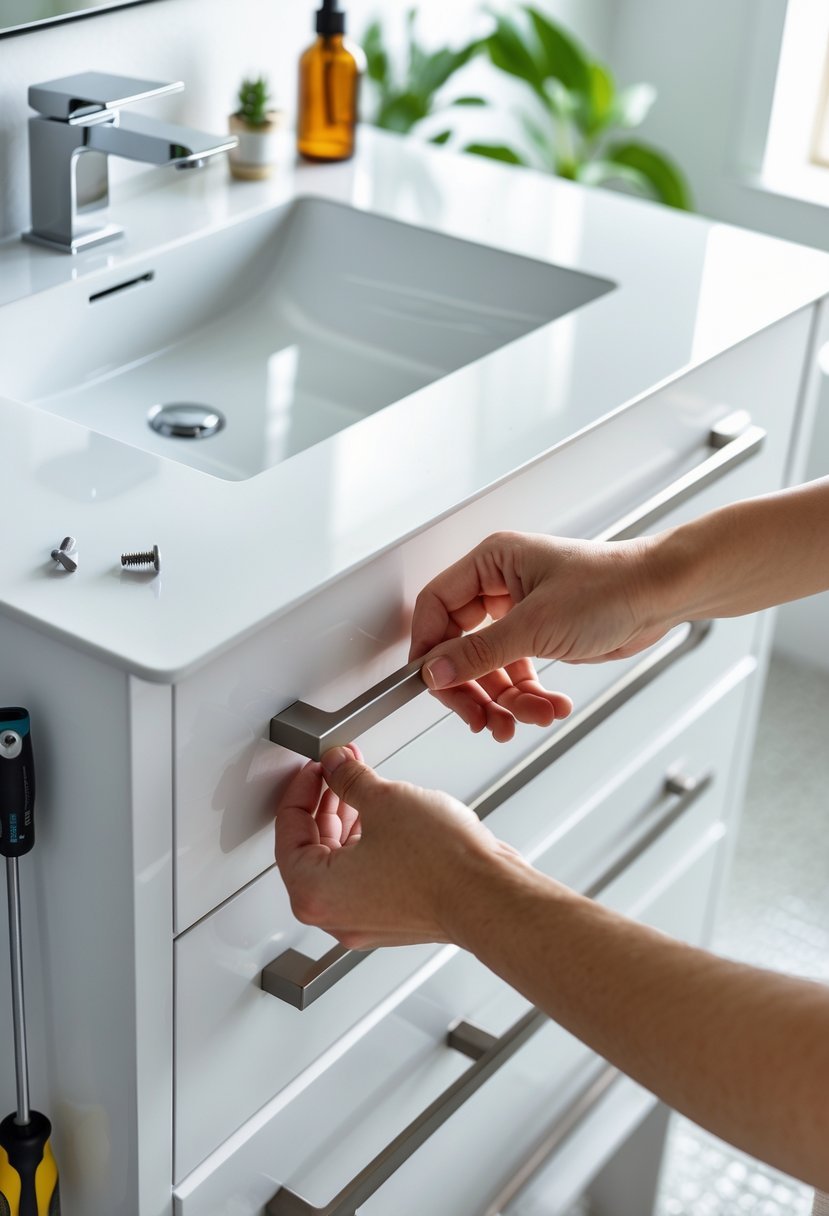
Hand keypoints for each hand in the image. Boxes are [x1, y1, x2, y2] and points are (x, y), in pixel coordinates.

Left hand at [275, 745, 520, 949]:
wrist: (490, 895)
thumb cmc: (441, 865)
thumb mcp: (384, 799)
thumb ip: (348, 778)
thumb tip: (337, 766)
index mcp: (314, 893)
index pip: (288, 833)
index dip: (301, 791)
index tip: (315, 769)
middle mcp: (335, 916)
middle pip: (313, 849)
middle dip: (327, 803)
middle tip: (339, 771)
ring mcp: (366, 921)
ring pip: (343, 863)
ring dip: (350, 820)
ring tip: (367, 785)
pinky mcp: (396, 918)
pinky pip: (369, 876)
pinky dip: (371, 843)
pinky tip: (388, 814)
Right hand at [410, 531, 667, 736]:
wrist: (662, 595)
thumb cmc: (612, 586)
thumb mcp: (535, 626)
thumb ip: (479, 653)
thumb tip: (435, 671)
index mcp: (492, 563)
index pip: (435, 607)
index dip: (429, 649)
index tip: (432, 685)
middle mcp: (501, 585)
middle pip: (460, 645)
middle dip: (473, 687)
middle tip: (481, 718)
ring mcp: (521, 612)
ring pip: (491, 667)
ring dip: (507, 700)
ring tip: (528, 718)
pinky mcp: (542, 635)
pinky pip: (518, 673)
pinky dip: (531, 696)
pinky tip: (550, 707)